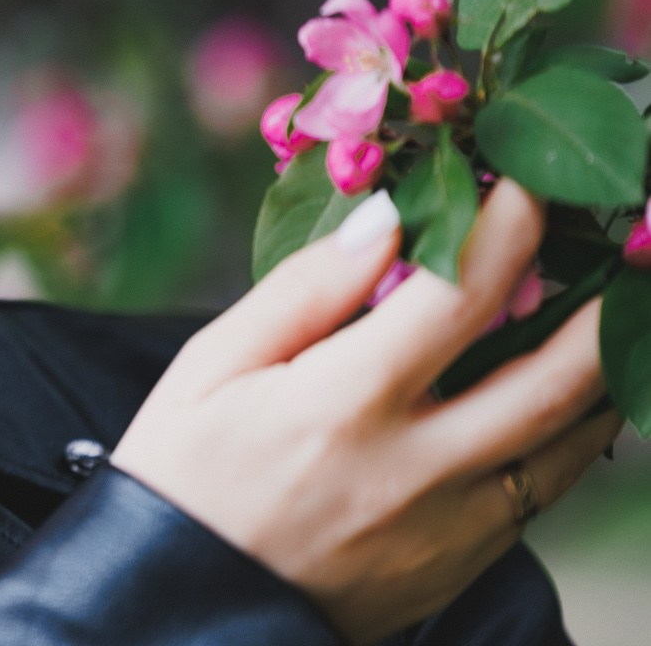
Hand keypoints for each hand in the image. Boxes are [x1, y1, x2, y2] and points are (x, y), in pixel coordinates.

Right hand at [109, 178, 623, 645]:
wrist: (185, 607)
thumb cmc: (183, 472)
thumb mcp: (210, 366)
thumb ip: (303, 290)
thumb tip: (386, 220)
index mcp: (343, 404)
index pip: (458, 296)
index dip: (506, 228)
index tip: (523, 184)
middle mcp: (417, 467)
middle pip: (557, 374)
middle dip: (605, 299)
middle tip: (624, 243)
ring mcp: (452, 525)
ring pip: (571, 439)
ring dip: (605, 366)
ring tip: (611, 307)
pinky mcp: (462, 562)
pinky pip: (544, 488)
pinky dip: (569, 431)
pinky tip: (562, 390)